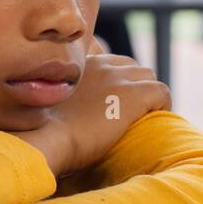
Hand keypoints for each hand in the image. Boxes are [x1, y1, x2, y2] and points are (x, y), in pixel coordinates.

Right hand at [11, 53, 170, 177]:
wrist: (46, 140)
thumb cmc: (39, 132)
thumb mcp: (45, 103)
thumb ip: (56, 96)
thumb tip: (60, 109)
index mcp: (76, 66)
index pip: (108, 63)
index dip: (114, 83)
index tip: (110, 103)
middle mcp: (98, 65)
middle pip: (131, 66)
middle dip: (132, 86)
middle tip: (127, 112)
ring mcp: (117, 78)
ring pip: (148, 76)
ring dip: (147, 95)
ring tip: (139, 118)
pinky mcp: (134, 95)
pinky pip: (163, 92)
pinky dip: (161, 106)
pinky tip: (149, 123)